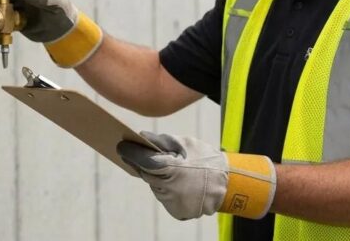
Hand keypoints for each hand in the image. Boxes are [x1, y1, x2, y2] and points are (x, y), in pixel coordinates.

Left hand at [118, 131, 275, 220]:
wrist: (229, 185)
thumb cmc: (205, 159)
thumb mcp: (185, 144)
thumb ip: (161, 141)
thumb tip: (139, 137)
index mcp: (173, 170)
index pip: (144, 161)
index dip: (131, 153)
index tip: (120, 146)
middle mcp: (171, 189)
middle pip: (147, 175)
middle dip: (141, 164)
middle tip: (135, 154)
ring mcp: (174, 203)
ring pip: (156, 186)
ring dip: (157, 177)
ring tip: (169, 169)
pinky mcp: (178, 212)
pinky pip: (165, 196)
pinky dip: (167, 188)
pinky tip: (177, 182)